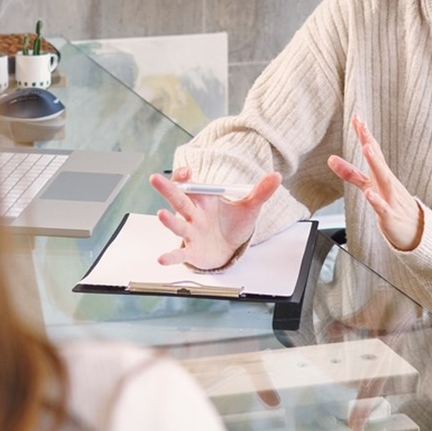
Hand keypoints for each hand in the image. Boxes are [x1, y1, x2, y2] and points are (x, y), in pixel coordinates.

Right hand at [150, 166, 282, 269]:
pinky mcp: (192, 251)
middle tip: (155, 179)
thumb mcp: (249, 207)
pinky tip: (162, 259)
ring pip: (177, 225)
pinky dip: (171, 257)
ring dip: (169, 221)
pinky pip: (180, 254)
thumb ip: (261, 192)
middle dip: (168, 189)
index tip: (187, 171)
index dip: (185, 176)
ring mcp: (191, 233)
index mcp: (204, 200)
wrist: (230, 249)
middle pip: (179, 200)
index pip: (190, 184)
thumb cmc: (233, 225)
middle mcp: (194, 215)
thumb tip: (276, 177)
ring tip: (161, 215)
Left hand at [327, 116, 421, 250]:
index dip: (365, 135)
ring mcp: (390, 198)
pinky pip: (382, 208)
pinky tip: (369, 193)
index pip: (374, 151)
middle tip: (361, 125)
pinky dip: (376, 200)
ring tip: (367, 148)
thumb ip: (351, 173)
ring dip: (375, 163)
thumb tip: (331, 159)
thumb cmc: (393, 206)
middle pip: (378, 159)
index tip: (357, 117)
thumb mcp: (370, 187)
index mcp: (382, 175)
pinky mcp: (390, 216)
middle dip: (369, 142)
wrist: (418, 231)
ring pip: (383, 179)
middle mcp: (387, 183)